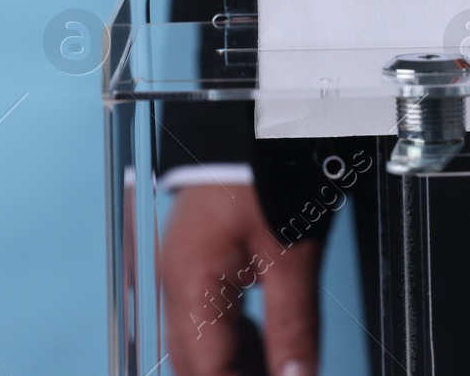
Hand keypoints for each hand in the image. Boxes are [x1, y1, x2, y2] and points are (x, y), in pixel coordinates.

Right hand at [161, 184, 321, 375]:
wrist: (255, 119)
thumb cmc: (266, 171)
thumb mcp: (291, 255)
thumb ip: (294, 326)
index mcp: (191, 283)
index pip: (205, 371)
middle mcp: (175, 280)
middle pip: (193, 362)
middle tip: (279, 375)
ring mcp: (181, 268)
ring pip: (197, 342)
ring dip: (233, 364)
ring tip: (279, 367)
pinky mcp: (195, 257)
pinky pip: (204, 315)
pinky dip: (232, 338)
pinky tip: (266, 347)